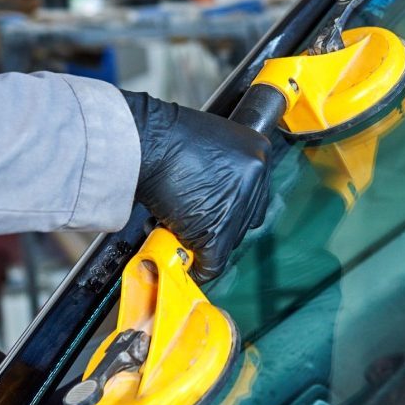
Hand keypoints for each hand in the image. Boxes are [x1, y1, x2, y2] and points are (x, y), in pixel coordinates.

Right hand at [121, 90, 269, 281]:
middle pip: (245, 219)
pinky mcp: (219, 228)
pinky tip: (187, 262)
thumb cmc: (166, 138)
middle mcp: (256, 176)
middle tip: (197, 220)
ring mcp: (239, 203)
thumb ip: (224, 168)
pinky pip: (214, 261)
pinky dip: (199, 266)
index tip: (219, 210)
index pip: (255, 193)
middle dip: (220, 223)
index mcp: (258, 152)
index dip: (233, 205)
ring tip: (182, 228)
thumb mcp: (211, 142)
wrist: (146, 141)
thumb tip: (218, 192)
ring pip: (230, 240)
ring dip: (206, 240)